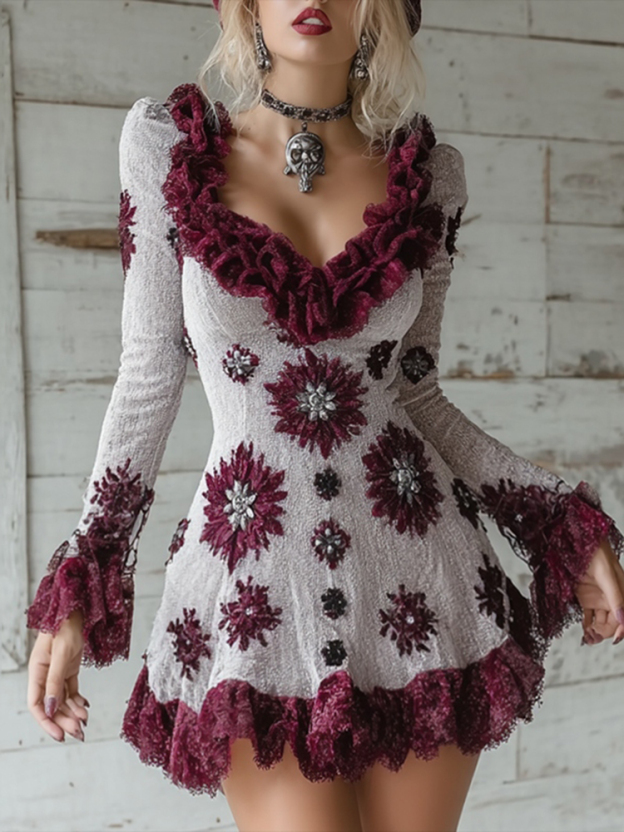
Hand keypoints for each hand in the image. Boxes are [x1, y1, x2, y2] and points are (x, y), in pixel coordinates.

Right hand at [27, 610, 89, 740]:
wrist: (75, 611)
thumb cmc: (65, 627)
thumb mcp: (62, 654)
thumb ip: (56, 681)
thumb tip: (52, 708)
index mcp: (37, 672)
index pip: (37, 705)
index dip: (47, 722)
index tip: (59, 735)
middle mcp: (45, 675)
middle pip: (52, 706)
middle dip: (64, 721)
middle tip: (79, 733)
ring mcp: (57, 673)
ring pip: (63, 700)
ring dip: (73, 713)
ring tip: (85, 721)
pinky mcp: (68, 669)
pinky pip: (71, 690)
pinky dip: (78, 700)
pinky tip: (85, 707)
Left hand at [574, 536, 623, 645]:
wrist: (576, 540)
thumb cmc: (595, 551)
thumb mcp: (607, 574)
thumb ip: (615, 597)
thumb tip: (622, 619)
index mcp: (622, 592)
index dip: (621, 629)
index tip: (614, 639)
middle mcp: (611, 597)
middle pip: (612, 622)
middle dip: (605, 632)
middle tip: (593, 636)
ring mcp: (598, 598)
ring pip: (601, 622)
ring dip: (595, 632)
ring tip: (588, 638)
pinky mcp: (585, 597)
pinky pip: (588, 617)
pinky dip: (587, 626)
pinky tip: (584, 633)